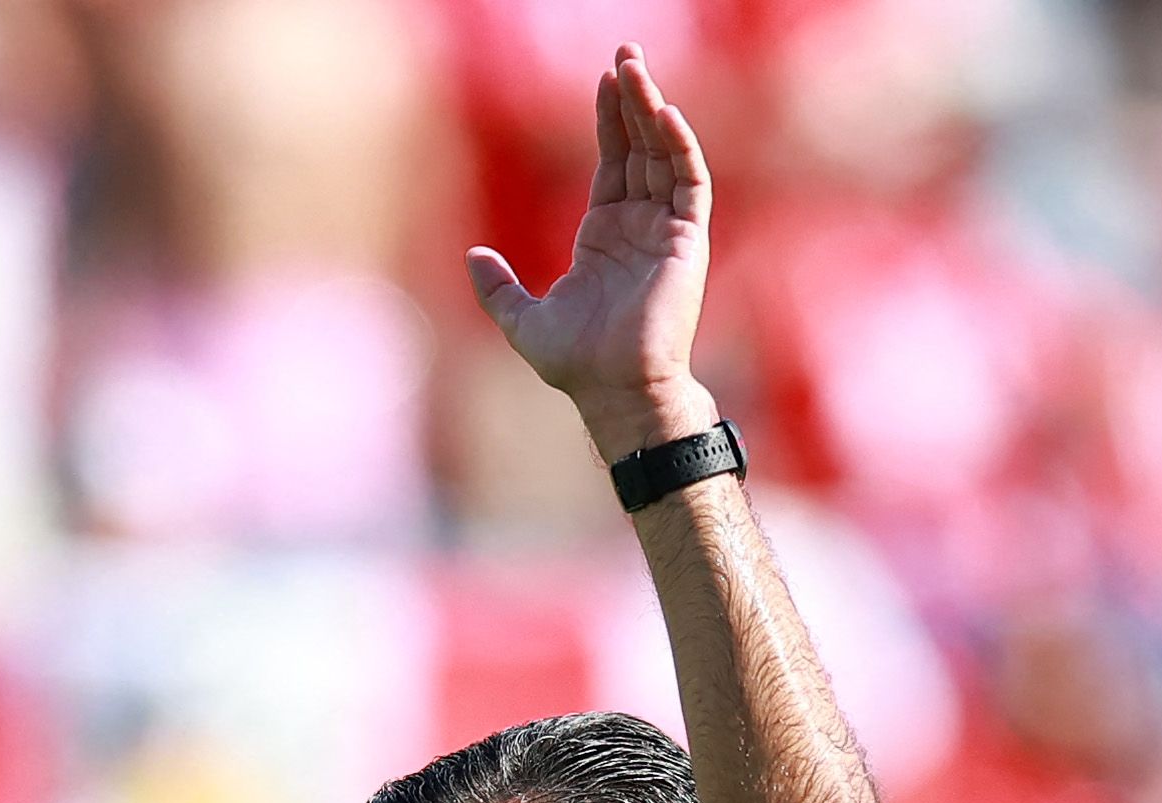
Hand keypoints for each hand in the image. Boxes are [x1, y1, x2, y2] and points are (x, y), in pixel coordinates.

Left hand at [464, 45, 720, 462]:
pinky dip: (680, 147)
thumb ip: (497, 286)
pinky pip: (689, 183)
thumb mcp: (522, 319)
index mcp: (603, 236)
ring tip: (637, 68)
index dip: (609, 121)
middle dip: (633, 100)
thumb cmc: (575, 363)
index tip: (604, 79)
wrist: (613, 391)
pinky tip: (665, 114)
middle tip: (626, 52)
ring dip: (654, 110)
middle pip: (638, 148)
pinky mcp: (686, 242)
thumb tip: (472, 255)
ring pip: (664, 155)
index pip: (611, 162)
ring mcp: (665, 232)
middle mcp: (638, 227)